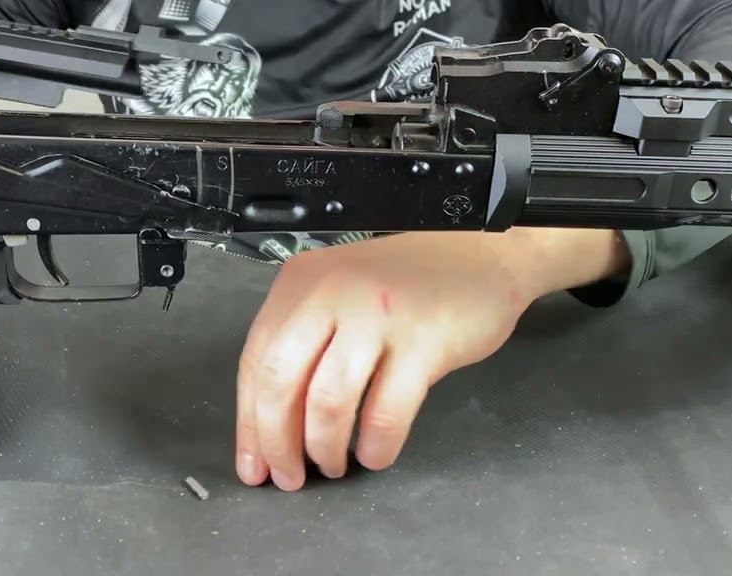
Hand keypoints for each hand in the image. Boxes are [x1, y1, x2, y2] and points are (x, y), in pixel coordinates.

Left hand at [234, 228, 628, 490]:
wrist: (480, 254)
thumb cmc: (408, 281)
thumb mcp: (339, 293)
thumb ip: (304, 343)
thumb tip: (270, 424)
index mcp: (300, 282)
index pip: (254, 362)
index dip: (250, 424)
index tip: (254, 465)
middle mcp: (331, 293)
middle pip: (279, 382)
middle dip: (278, 443)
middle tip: (289, 477)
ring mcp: (376, 315)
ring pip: (328, 401)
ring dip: (324, 448)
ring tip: (333, 464)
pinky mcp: (423, 341)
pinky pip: (385, 412)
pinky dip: (375, 445)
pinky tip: (375, 453)